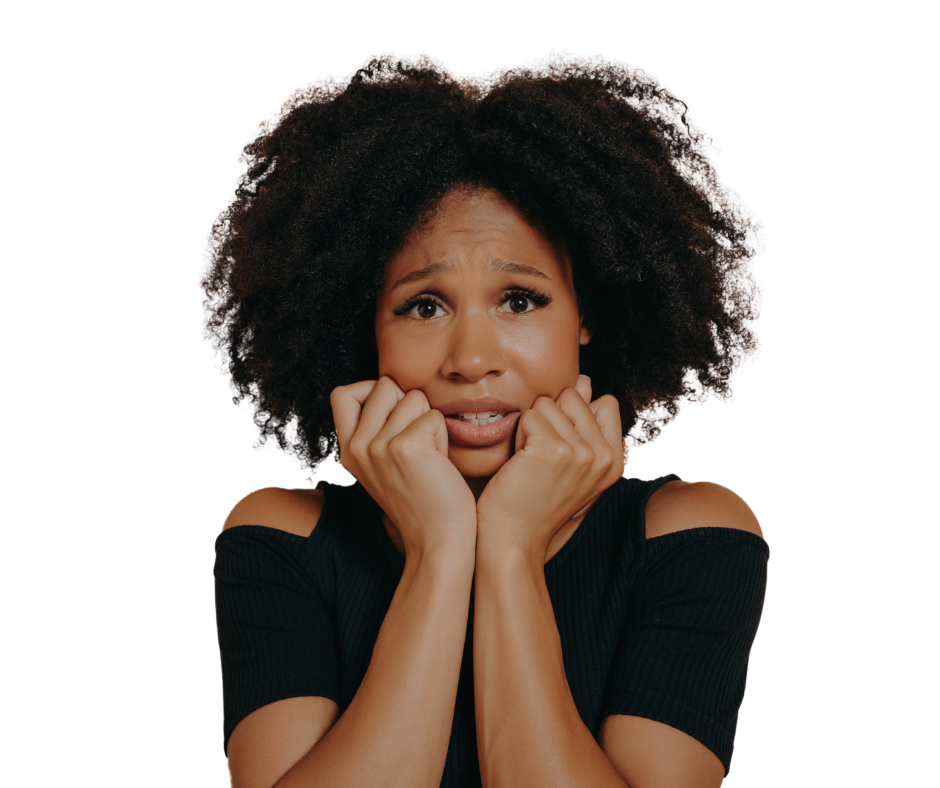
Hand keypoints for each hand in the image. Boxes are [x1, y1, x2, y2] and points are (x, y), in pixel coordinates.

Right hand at [331, 376, 477, 556]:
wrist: (437, 538)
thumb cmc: (421, 497)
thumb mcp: (383, 464)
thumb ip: (376, 429)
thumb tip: (390, 386)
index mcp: (347, 450)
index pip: (342, 393)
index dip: (369, 389)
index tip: (392, 409)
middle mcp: (357, 447)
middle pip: (385, 386)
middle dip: (409, 404)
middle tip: (417, 439)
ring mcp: (378, 447)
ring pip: (413, 397)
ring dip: (429, 420)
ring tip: (429, 454)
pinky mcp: (405, 447)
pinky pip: (433, 416)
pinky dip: (443, 435)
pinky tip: (439, 462)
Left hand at [475, 375, 623, 561]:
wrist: (512, 539)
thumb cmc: (534, 501)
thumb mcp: (569, 463)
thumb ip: (583, 421)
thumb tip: (585, 380)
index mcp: (615, 460)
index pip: (605, 402)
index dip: (574, 416)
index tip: (560, 449)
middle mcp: (604, 456)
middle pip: (573, 396)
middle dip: (549, 419)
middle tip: (540, 458)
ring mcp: (581, 453)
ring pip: (548, 403)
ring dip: (530, 427)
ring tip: (530, 462)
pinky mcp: (553, 450)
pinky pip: (530, 415)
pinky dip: (518, 435)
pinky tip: (520, 463)